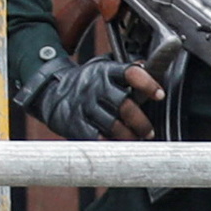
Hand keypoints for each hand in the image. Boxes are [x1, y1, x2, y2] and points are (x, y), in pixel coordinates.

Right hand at [28, 52, 159, 143]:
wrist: (51, 92)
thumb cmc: (87, 83)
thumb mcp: (104, 67)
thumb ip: (127, 70)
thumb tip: (148, 65)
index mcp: (106, 71)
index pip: (130, 73)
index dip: (147, 83)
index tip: (159, 95)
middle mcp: (96, 87)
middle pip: (123, 104)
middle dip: (140, 122)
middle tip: (148, 131)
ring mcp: (84, 105)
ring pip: (112, 124)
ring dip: (129, 136)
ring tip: (136, 139)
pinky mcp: (75, 123)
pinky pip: (96, 137)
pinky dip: (109, 143)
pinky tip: (116, 144)